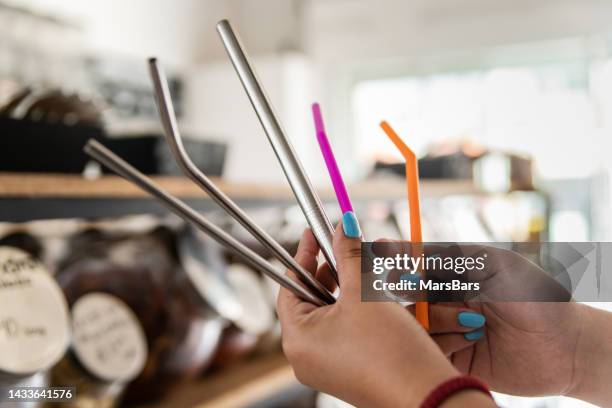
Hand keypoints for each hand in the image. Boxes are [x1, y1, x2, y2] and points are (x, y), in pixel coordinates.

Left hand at [277, 224, 494, 407]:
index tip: (313, 232)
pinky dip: (355, 309)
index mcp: (297, 338)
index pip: (290, 285)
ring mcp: (327, 366)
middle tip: (342, 248)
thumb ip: (349, 255)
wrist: (428, 398)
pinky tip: (374, 296)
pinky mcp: (348, 370)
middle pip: (311, 299)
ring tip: (362, 269)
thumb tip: (344, 226)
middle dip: (330, 270)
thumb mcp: (365, 293)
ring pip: (331, 313)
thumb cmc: (390, 350)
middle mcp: (306, 356)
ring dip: (346, 287)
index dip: (303, 254)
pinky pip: (344, 331)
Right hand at [408, 245, 582, 396]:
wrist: (565, 345)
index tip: (379, 249)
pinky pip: (429, 350)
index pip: (414, 264)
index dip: (394, 257)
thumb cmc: (536, 296)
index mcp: (454, 276)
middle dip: (407, 289)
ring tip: (473, 322)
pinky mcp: (451, 358)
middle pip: (406, 294)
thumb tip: (413, 254)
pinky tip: (473, 339)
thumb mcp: (498, 263)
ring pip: (415, 324)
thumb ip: (455, 256)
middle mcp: (445, 302)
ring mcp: (447, 330)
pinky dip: (444, 342)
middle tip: (413, 287)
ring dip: (437, 319)